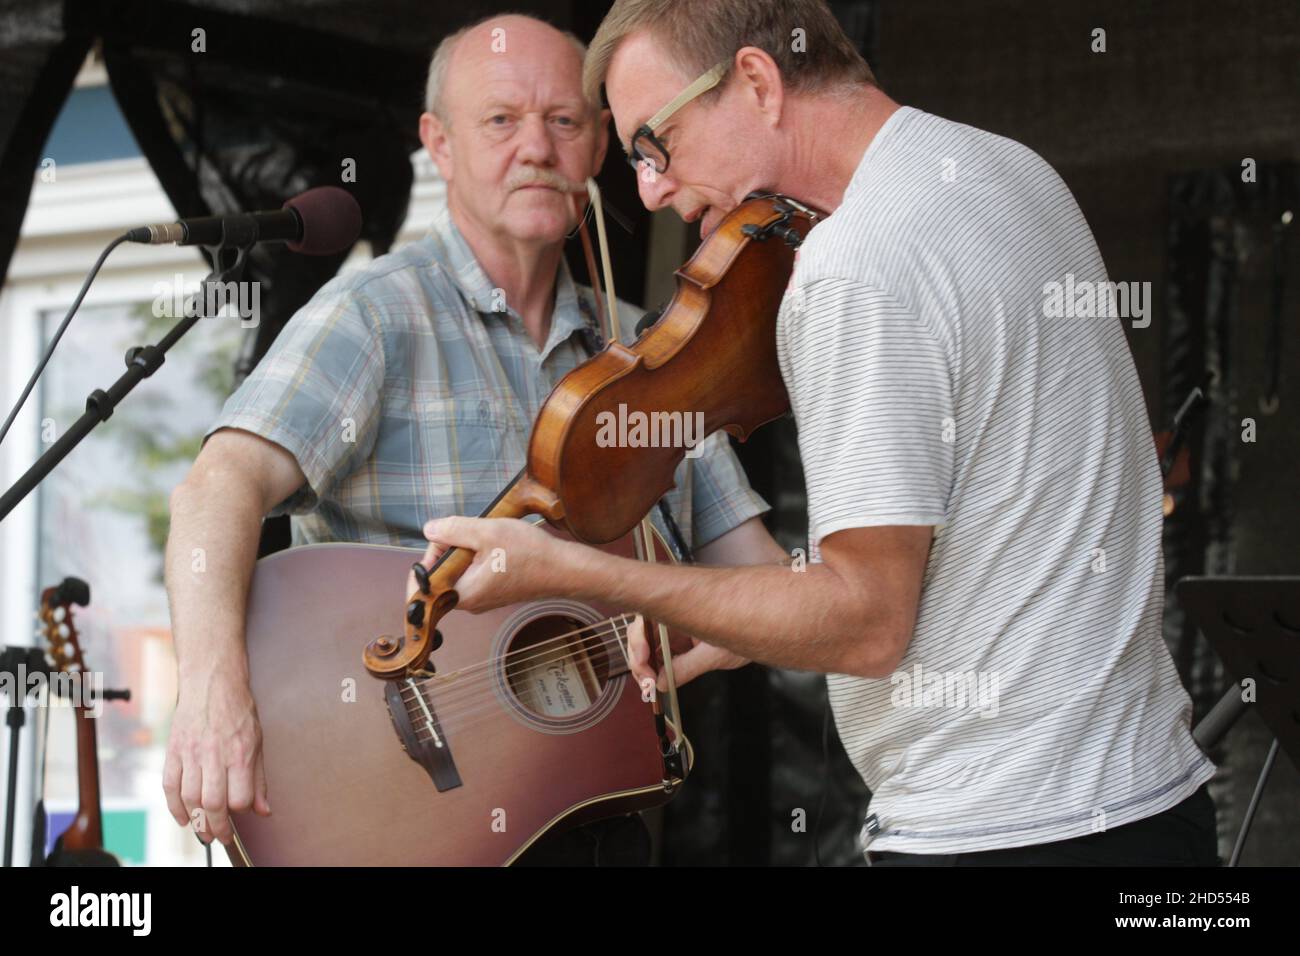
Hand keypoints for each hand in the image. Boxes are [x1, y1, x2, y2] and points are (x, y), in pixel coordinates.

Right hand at [162, 675, 270, 845]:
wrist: (212, 682)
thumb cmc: (237, 710)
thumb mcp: (257, 742)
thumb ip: (258, 779)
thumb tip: (263, 810)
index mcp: (239, 753)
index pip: (239, 797)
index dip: (240, 812)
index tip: (240, 816)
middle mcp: (214, 755)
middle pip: (211, 803)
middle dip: (216, 826)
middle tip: (219, 836)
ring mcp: (191, 753)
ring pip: (189, 798)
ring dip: (195, 820)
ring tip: (203, 829)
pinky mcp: (173, 751)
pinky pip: (169, 786)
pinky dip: (174, 806)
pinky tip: (182, 817)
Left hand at [417, 516, 576, 610]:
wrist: (563, 569)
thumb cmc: (531, 555)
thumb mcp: (487, 532)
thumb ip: (453, 530)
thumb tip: (429, 529)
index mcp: (462, 594)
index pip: (424, 585)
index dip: (427, 557)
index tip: (444, 539)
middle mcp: (469, 602)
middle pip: (441, 574)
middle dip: (450, 548)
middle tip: (473, 534)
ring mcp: (481, 598)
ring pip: (458, 571)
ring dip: (467, 550)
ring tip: (489, 540)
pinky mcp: (492, 591)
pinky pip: (474, 572)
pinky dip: (480, 556)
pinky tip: (498, 547)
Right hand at [625, 615, 749, 694]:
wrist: (762, 626)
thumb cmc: (746, 625)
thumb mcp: (715, 652)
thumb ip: (687, 667)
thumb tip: (663, 683)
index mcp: (679, 608)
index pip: (646, 623)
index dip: (638, 644)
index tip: (644, 665)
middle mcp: (673, 617)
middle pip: (641, 636)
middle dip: (639, 660)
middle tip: (647, 685)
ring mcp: (676, 630)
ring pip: (648, 647)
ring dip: (646, 668)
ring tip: (652, 688)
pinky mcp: (680, 642)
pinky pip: (662, 655)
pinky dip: (658, 670)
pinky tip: (661, 682)